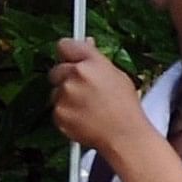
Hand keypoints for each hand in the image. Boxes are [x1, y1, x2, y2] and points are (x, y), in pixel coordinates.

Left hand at [47, 38, 149, 156]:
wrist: (124, 136)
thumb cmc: (125, 108)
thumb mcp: (118, 76)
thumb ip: (96, 60)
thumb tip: (86, 44)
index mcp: (91, 63)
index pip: (65, 45)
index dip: (67, 52)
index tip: (69, 57)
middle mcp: (75, 76)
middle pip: (57, 70)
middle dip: (66, 78)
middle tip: (84, 90)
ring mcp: (64, 95)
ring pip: (56, 91)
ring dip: (66, 97)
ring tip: (88, 108)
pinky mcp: (58, 113)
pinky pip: (56, 109)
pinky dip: (66, 113)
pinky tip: (84, 117)